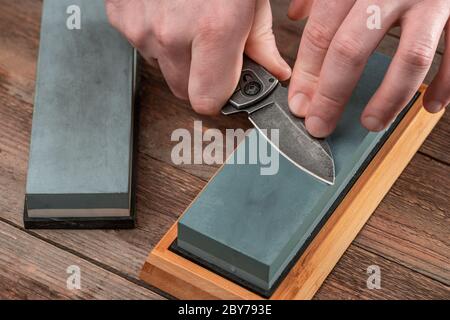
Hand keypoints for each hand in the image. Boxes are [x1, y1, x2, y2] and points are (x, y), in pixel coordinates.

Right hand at [105, 0, 290, 113]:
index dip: (221, 95)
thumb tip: (272, 73)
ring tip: (190, 17)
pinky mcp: (121, 16)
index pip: (208, 101)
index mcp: (214, 30)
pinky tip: (169, 9)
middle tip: (214, 50)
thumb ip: (262, 41)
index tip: (229, 85)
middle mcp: (172, 34)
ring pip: (163, 68)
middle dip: (202, 77)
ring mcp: (141, 26)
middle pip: (184, 91)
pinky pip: (143, 45)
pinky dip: (157, 35)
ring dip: (179, 55)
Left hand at [288, 0, 449, 136]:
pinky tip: (431, 105)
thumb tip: (296, 14)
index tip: (299, 104)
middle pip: (352, 49)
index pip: (321, 32)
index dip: (306, 74)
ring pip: (410, 58)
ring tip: (371, 122)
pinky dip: (446, 83)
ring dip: (388, 98)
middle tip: (319, 125)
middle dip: (331, 96)